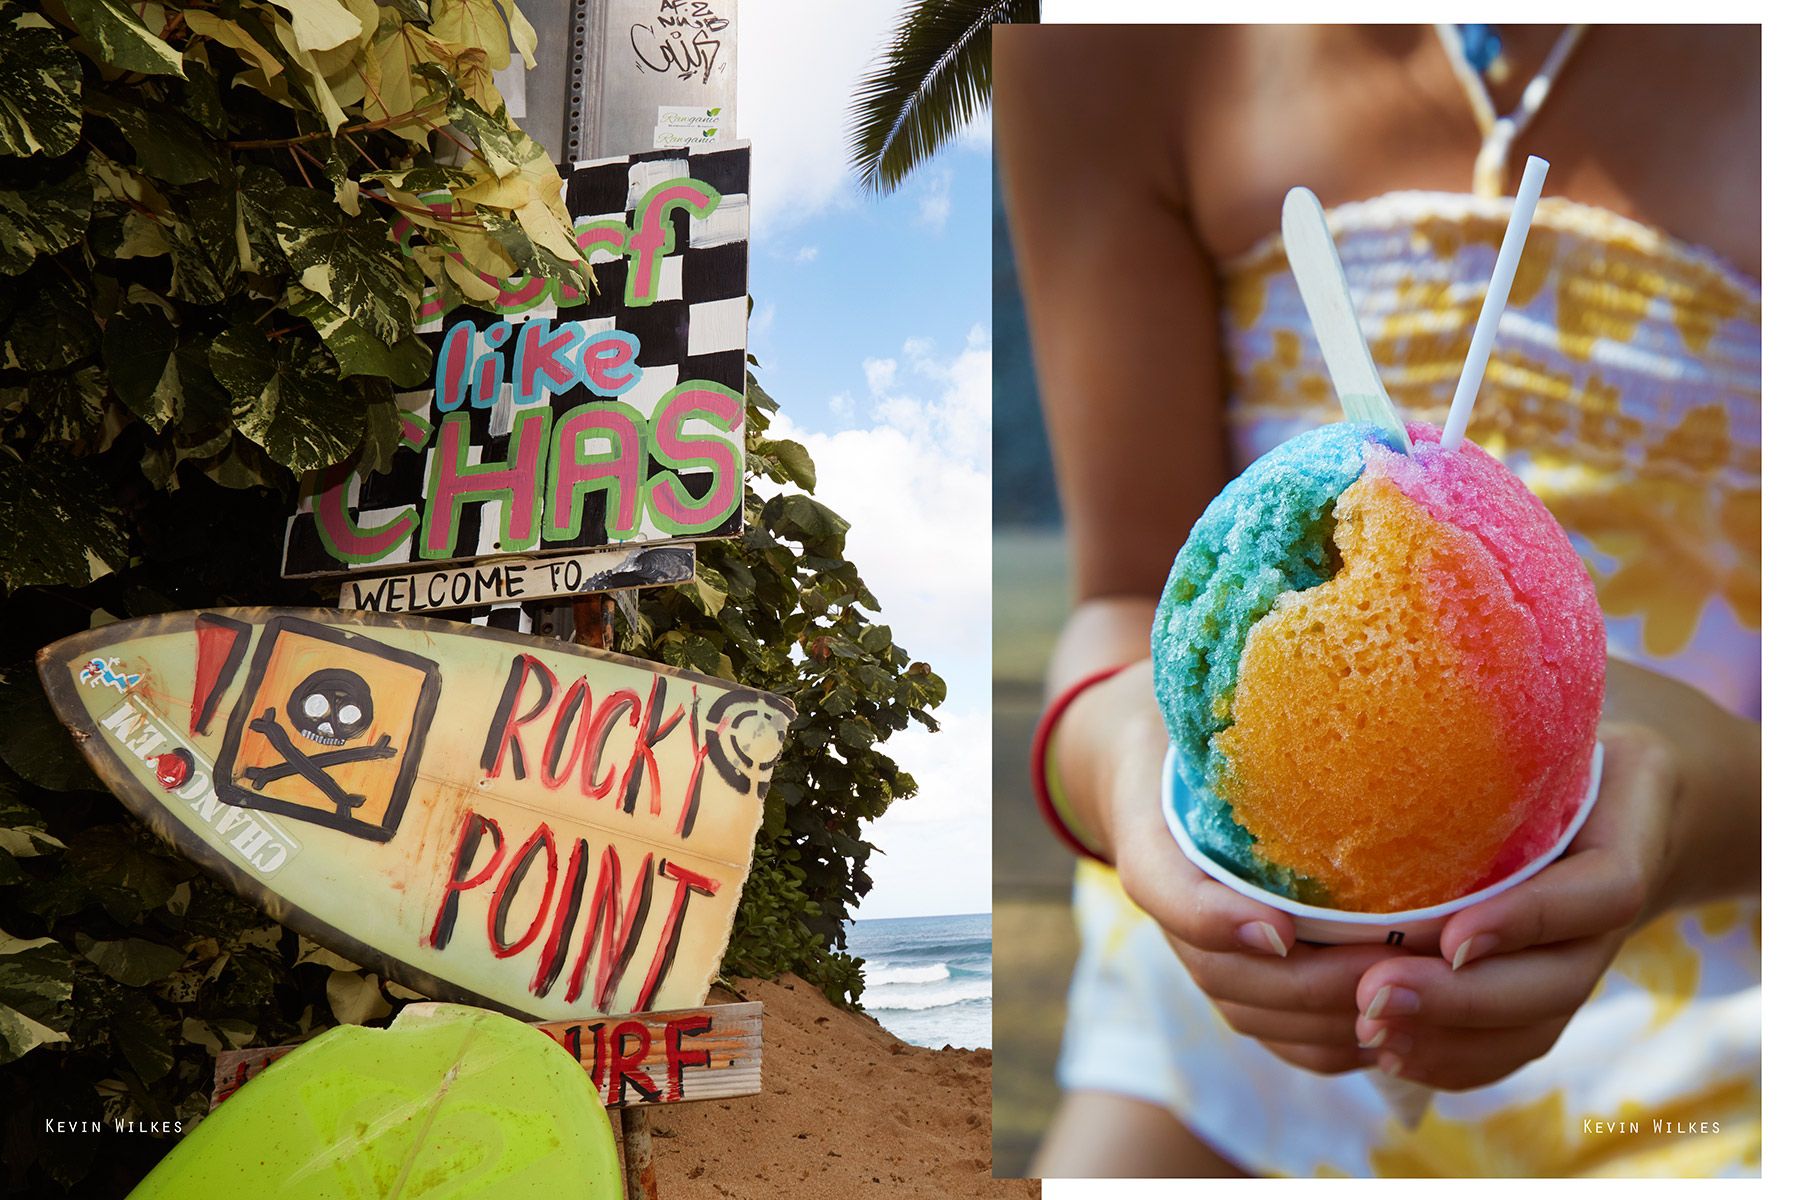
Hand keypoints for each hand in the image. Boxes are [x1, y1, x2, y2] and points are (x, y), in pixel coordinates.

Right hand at [1060, 660, 1404, 1074]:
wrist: (1143, 755)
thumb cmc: (1193, 718)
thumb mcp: (1202, 695)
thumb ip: (1249, 696)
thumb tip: (1330, 644)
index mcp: (1147, 828)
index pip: (1160, 887)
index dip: (1212, 917)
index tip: (1278, 927)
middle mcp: (1168, 902)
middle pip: (1222, 973)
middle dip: (1314, 985)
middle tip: (1400, 967)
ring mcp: (1198, 947)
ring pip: (1252, 1014)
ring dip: (1329, 1020)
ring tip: (1413, 998)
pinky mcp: (1233, 975)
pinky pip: (1275, 1033)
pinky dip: (1330, 1044)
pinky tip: (1395, 1024)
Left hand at [1352, 724, 1675, 1089]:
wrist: (1623, 796)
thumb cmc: (1555, 740)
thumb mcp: (1547, 711)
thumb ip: (1494, 703)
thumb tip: (1398, 676)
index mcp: (1621, 829)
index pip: (1601, 890)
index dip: (1532, 919)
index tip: (1457, 939)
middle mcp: (1603, 911)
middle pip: (1557, 981)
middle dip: (1462, 999)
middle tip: (1372, 995)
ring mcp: (1579, 959)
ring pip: (1531, 1027)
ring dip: (1446, 1037)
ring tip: (1367, 1028)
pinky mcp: (1544, 991)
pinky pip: (1509, 1048)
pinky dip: (1450, 1059)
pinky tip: (1384, 1051)